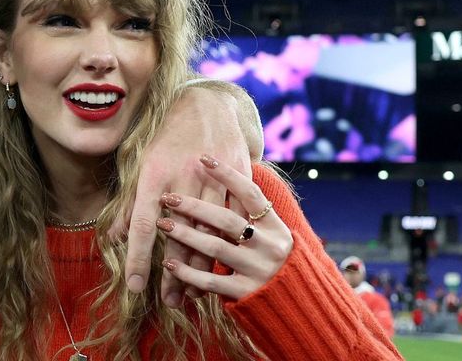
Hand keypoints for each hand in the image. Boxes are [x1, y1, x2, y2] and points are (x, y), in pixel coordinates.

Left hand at [114, 86, 251, 305]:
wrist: (207, 105)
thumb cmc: (166, 137)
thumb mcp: (141, 165)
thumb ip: (130, 204)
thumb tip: (114, 237)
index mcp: (154, 175)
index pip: (143, 225)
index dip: (138, 258)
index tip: (135, 287)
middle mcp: (183, 179)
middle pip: (179, 236)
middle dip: (174, 273)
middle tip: (169, 302)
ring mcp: (212, 179)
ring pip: (210, 232)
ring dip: (202, 266)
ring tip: (193, 293)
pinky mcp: (237, 179)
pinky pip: (234, 220)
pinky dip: (228, 245)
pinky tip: (222, 267)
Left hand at [155, 155, 291, 299]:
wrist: (300, 304)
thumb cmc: (272, 260)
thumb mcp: (270, 234)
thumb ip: (249, 214)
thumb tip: (220, 182)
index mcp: (275, 227)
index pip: (250, 193)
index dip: (228, 174)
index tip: (203, 157)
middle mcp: (270, 246)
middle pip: (227, 220)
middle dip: (194, 207)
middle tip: (168, 198)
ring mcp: (259, 270)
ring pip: (216, 248)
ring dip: (185, 235)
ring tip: (162, 225)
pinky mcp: (247, 293)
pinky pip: (211, 281)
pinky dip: (188, 272)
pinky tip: (169, 264)